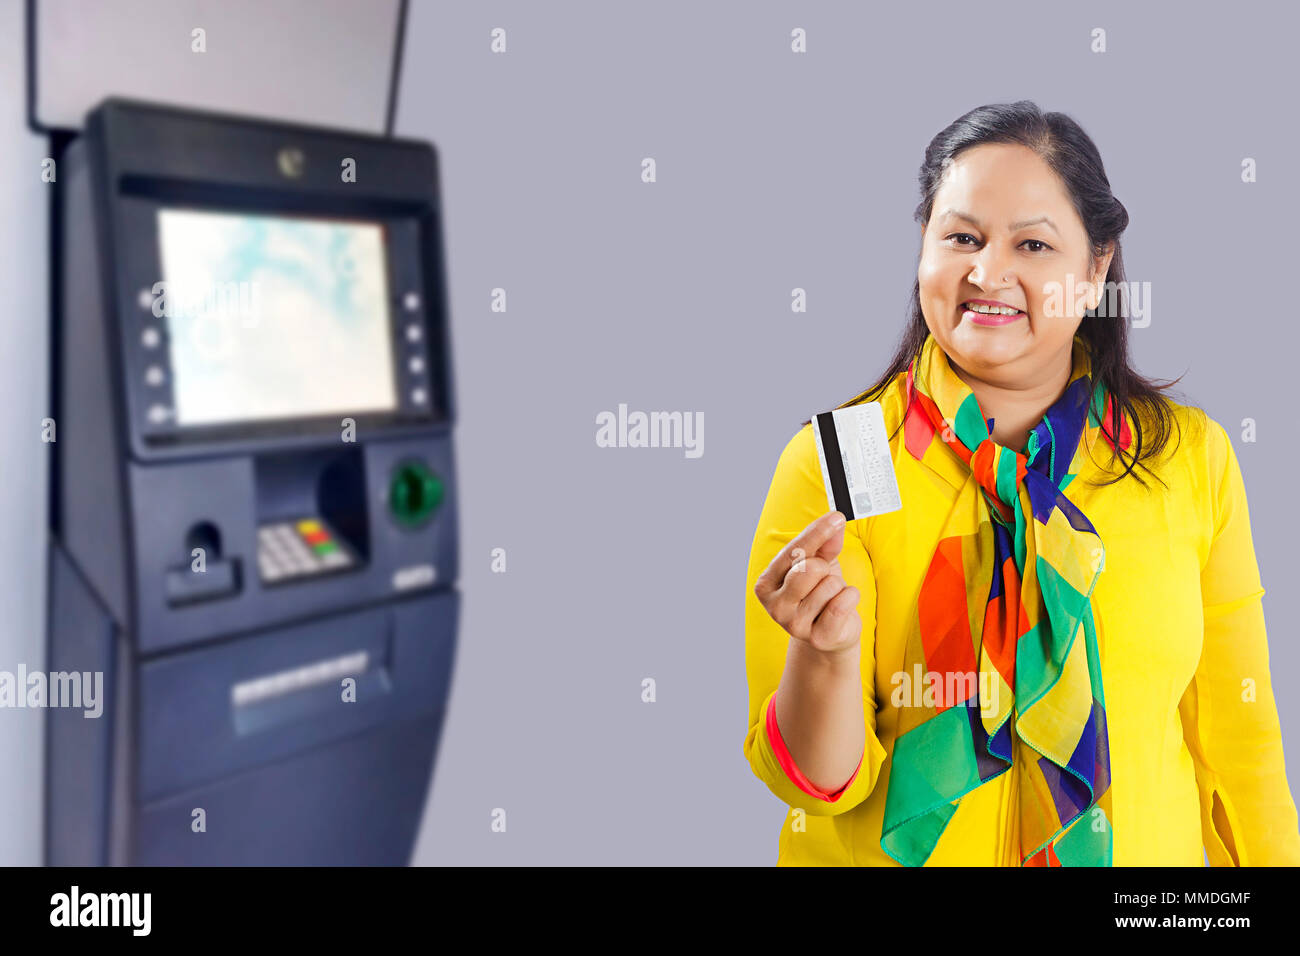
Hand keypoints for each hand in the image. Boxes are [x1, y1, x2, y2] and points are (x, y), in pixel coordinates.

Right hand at [753, 511, 861, 655]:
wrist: (830, 632)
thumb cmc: (819, 593)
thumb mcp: (819, 564)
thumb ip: (825, 544)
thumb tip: (835, 522)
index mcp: (766, 584)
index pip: (792, 552)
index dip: (817, 532)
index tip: (836, 516)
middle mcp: (775, 606)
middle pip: (809, 568)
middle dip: (825, 568)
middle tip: (824, 577)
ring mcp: (795, 625)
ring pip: (830, 585)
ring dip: (839, 586)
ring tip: (831, 597)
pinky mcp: (818, 638)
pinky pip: (843, 603)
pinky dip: (850, 598)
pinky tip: (841, 607)